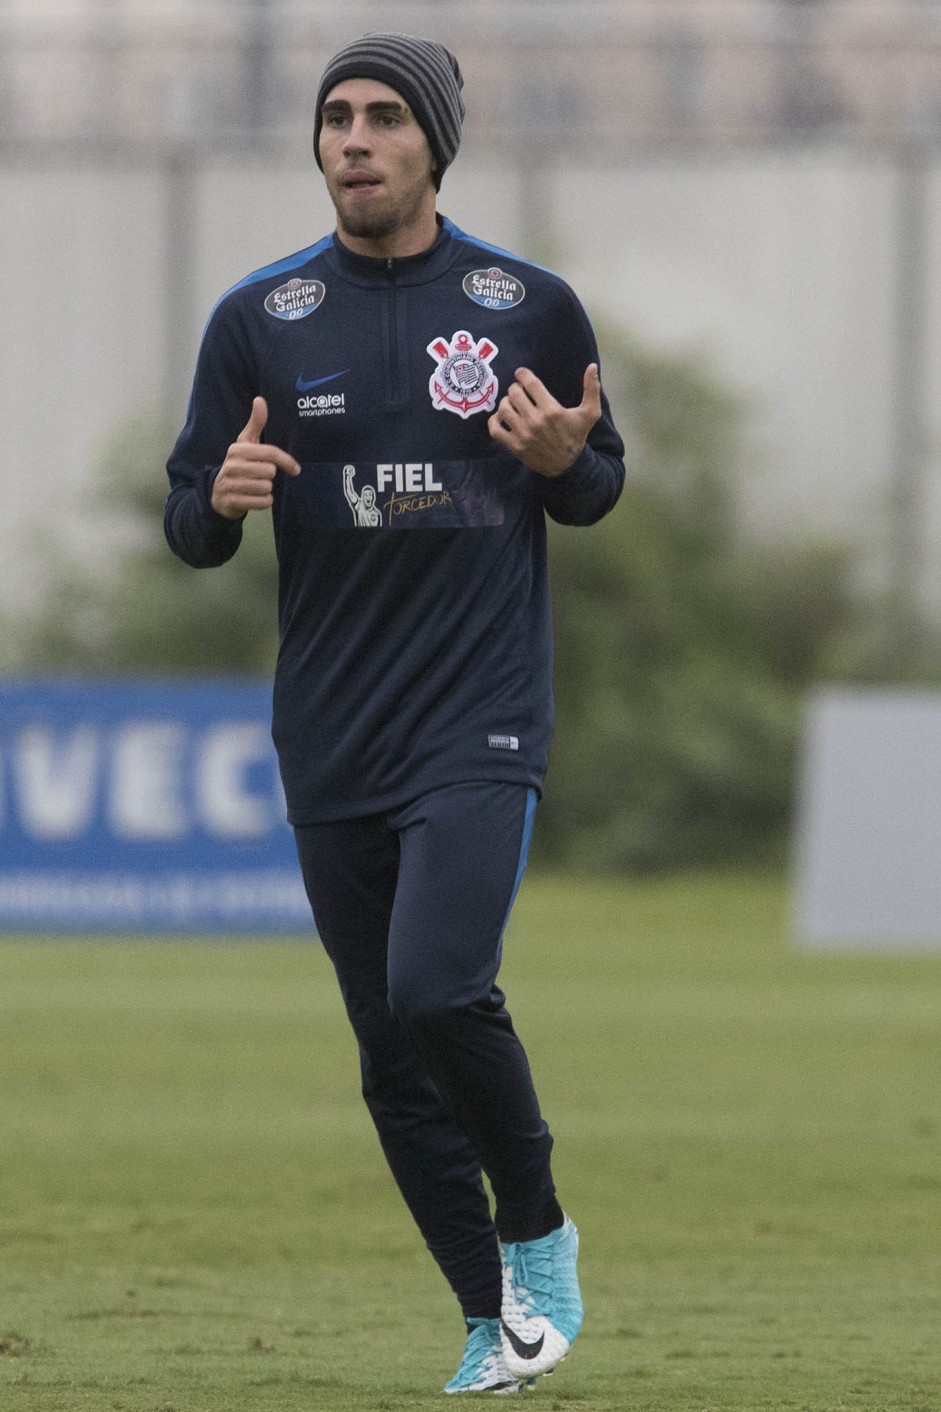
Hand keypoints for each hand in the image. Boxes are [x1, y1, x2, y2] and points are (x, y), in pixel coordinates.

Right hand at [211, 397, 299, 518]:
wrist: (218, 493)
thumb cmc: (239, 465)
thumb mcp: (245, 443)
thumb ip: (255, 423)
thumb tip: (260, 399)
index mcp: (237, 449)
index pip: (270, 453)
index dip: (286, 461)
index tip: (296, 469)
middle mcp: (232, 465)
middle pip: (270, 471)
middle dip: (270, 476)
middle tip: (260, 476)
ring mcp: (230, 484)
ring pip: (266, 488)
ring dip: (266, 490)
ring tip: (256, 486)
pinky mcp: (232, 501)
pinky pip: (262, 502)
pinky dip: (264, 501)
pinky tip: (255, 497)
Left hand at [488, 363, 602, 476]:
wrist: (568, 466)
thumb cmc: (576, 437)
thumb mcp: (590, 413)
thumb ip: (591, 389)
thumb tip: (592, 366)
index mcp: (551, 410)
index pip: (531, 384)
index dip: (523, 374)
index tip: (520, 373)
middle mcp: (535, 421)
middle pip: (514, 394)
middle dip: (515, 388)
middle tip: (518, 391)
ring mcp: (523, 434)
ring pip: (504, 409)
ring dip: (505, 402)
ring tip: (511, 403)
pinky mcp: (514, 446)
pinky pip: (495, 429)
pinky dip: (494, 421)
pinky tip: (501, 418)